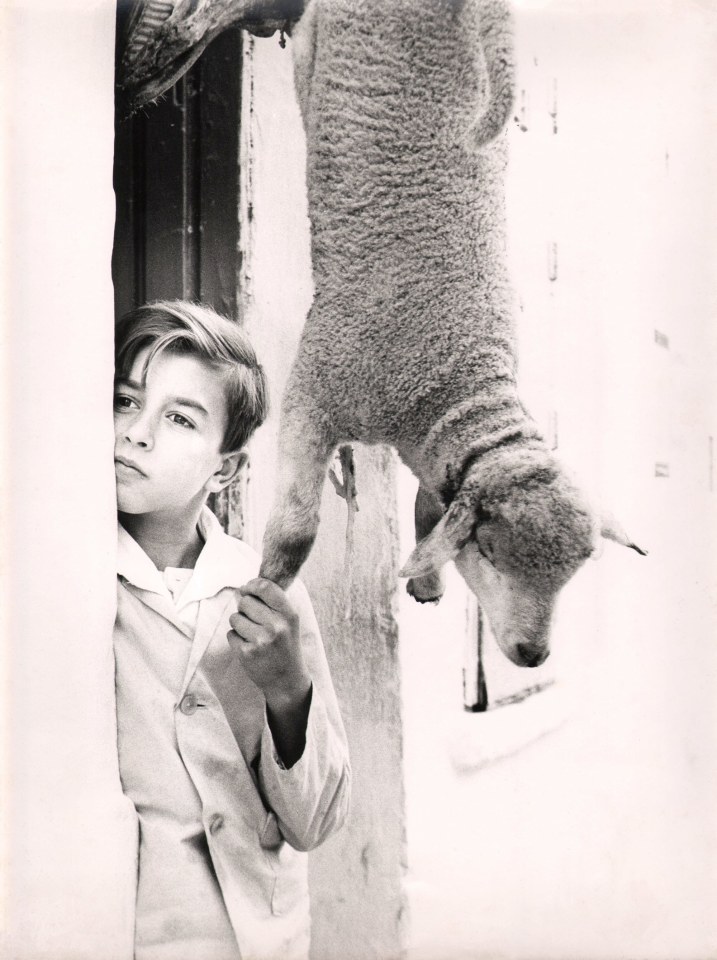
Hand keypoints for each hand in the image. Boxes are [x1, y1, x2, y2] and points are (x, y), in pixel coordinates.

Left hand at [228, 578, 310, 712]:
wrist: (287, 680)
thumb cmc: (286, 646)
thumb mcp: (289, 622)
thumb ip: (272, 603)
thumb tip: (244, 588)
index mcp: (289, 614)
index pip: (265, 587)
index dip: (251, 585)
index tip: (247, 589)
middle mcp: (276, 626)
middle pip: (245, 602)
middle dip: (245, 609)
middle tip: (255, 621)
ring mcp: (261, 640)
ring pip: (235, 617)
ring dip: (239, 624)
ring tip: (253, 635)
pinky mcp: (247, 653)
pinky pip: (231, 634)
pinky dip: (237, 639)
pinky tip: (249, 647)